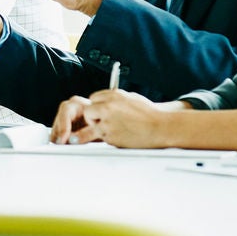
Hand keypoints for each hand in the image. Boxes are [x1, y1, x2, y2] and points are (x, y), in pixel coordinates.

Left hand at [50, 89, 183, 147]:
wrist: (160, 127)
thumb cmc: (149, 114)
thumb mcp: (132, 99)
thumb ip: (117, 100)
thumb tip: (107, 101)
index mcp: (114, 95)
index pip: (94, 98)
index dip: (96, 106)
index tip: (98, 112)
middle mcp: (108, 106)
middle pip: (88, 110)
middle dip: (91, 118)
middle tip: (97, 124)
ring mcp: (108, 121)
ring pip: (89, 124)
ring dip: (86, 131)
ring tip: (77, 138)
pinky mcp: (109, 135)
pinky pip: (99, 137)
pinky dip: (103, 139)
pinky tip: (110, 140)